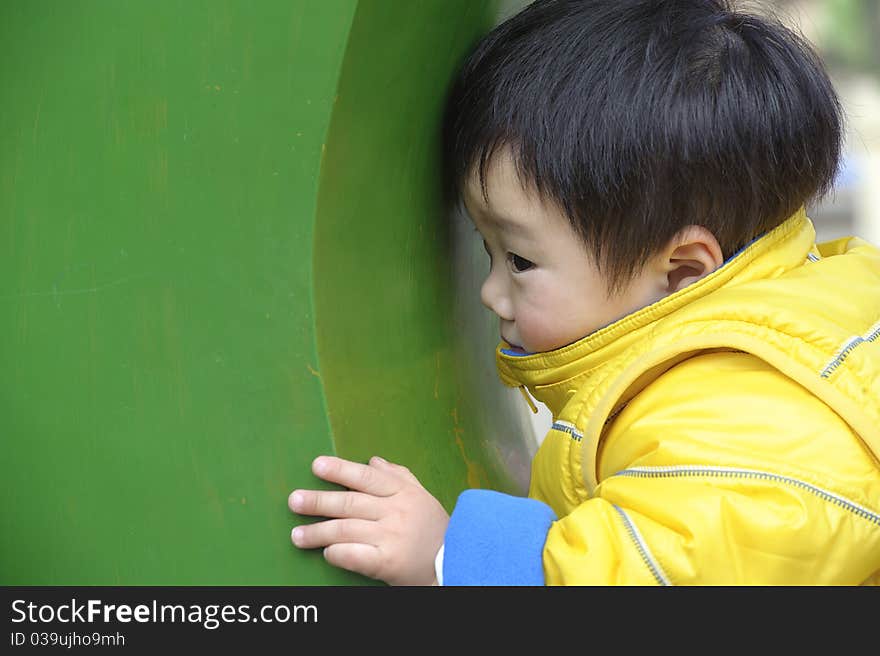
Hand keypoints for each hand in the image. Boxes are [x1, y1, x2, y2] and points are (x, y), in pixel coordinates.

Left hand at [289, 455, 448, 585]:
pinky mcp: (388, 562)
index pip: (366, 477)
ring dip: (318, 533)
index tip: (317, 465)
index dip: (340, 470)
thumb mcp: (422, 496)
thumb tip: (373, 460)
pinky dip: (338, 554)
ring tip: (296, 536)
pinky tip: (326, 554)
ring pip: (347, 530)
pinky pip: (356, 556)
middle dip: (318, 501)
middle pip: (350, 503)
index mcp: (403, 492)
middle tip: (294, 501)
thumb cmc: (435, 529)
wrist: (458, 562)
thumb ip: (398, 475)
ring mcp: (392, 537)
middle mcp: (396, 512)